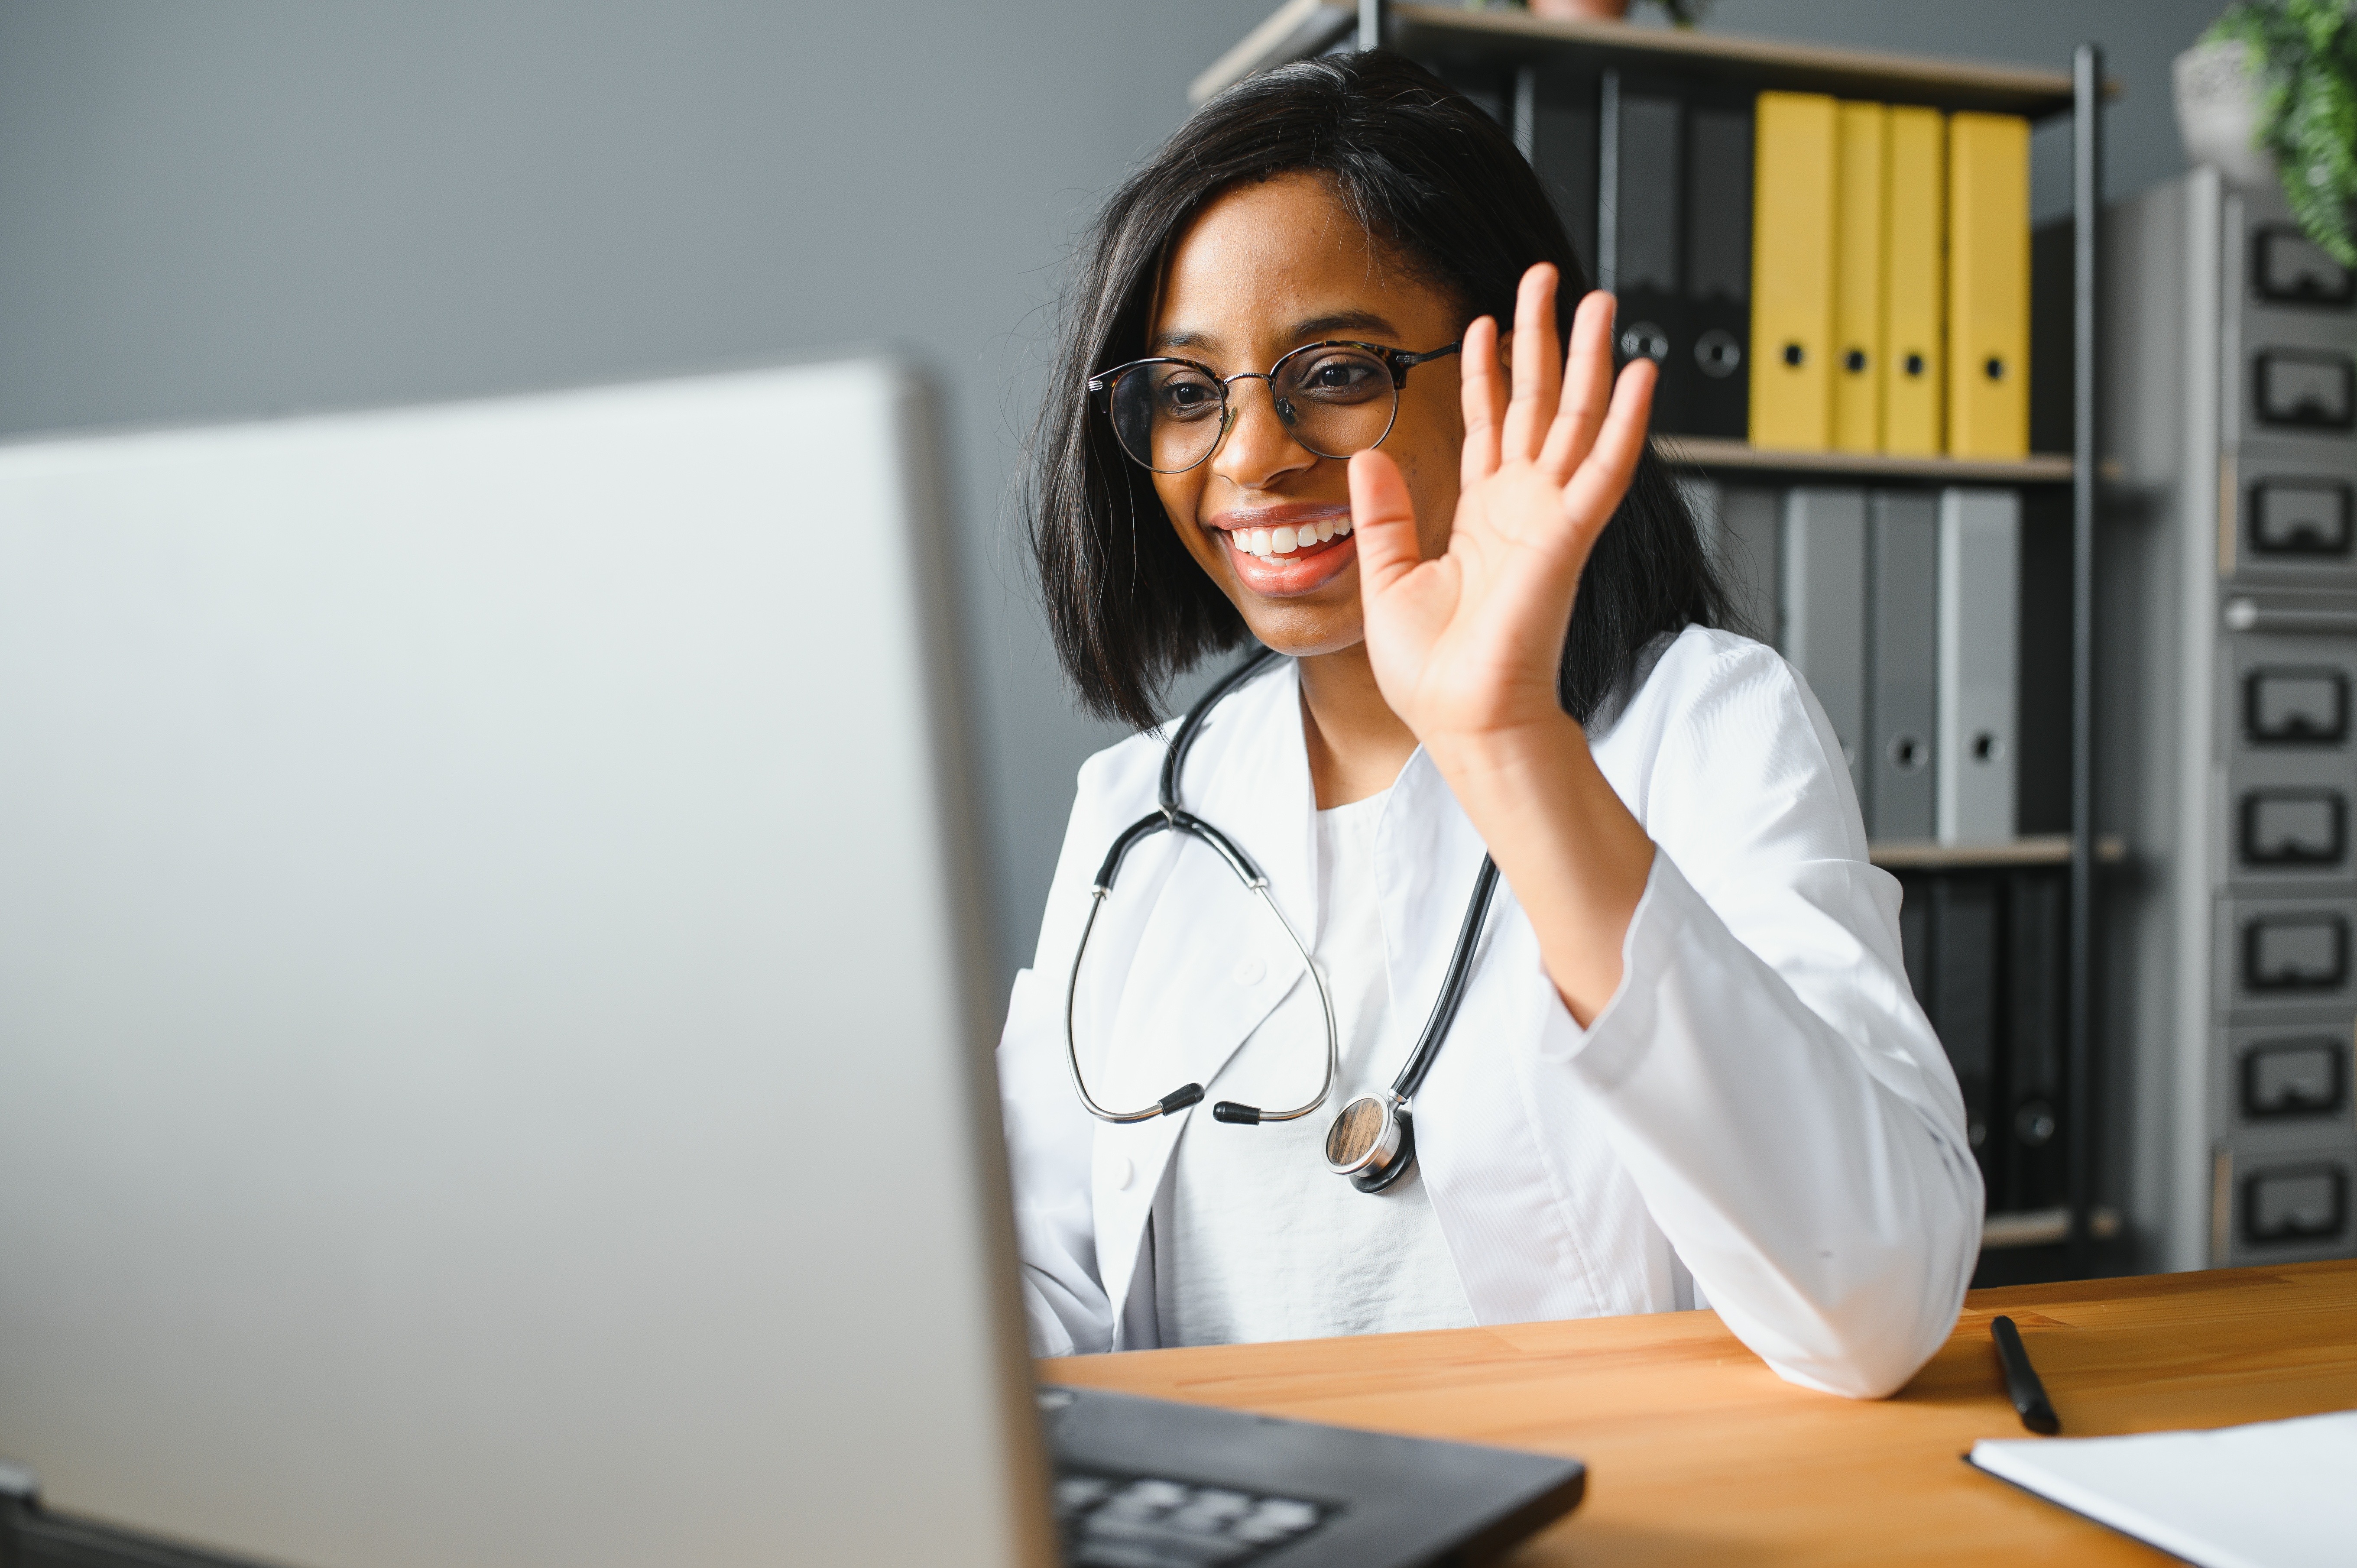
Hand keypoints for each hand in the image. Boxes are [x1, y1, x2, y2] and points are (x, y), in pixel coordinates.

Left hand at [1349, 264, 1655, 756]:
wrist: (1462, 722)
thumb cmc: (1433, 673)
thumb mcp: (1388, 579)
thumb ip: (1385, 515)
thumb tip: (1370, 456)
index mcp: (1482, 519)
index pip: (1489, 426)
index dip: (1490, 372)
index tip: (1488, 322)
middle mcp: (1522, 510)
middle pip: (1539, 405)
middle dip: (1546, 340)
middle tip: (1549, 280)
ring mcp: (1550, 521)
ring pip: (1577, 420)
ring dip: (1591, 360)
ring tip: (1601, 301)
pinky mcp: (1568, 539)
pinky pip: (1603, 471)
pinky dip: (1625, 423)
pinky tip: (1639, 375)